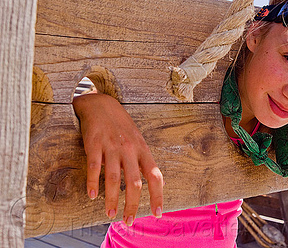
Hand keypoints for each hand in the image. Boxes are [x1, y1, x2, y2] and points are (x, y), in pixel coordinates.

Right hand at [72, 93, 162, 224]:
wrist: (101, 104)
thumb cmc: (121, 125)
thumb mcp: (138, 140)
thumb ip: (143, 161)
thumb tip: (153, 183)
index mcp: (142, 150)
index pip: (155, 176)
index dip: (157, 195)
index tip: (157, 213)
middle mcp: (130, 149)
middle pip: (134, 182)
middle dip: (132, 204)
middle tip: (128, 221)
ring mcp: (112, 147)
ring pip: (113, 178)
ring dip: (112, 199)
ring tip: (111, 214)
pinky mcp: (94, 144)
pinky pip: (94, 166)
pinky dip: (92, 183)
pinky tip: (92, 196)